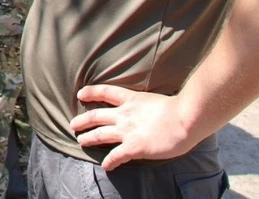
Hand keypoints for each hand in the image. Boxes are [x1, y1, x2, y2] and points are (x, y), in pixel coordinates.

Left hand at [70, 84, 196, 170]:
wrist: (185, 118)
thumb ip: (147, 105)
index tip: (80, 94)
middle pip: (96, 116)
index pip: (106, 92)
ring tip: (81, 141)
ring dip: (88, 138)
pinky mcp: (134, 147)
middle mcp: (124, 114)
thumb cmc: (179, 108)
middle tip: (73, 125)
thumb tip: (149, 111)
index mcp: (132, 99)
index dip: (91, 92)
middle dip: (82, 120)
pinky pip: (116, 156)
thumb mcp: (156, 99)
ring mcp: (127, 131)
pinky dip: (109, 161)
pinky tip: (106, 166)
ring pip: (100, 134)